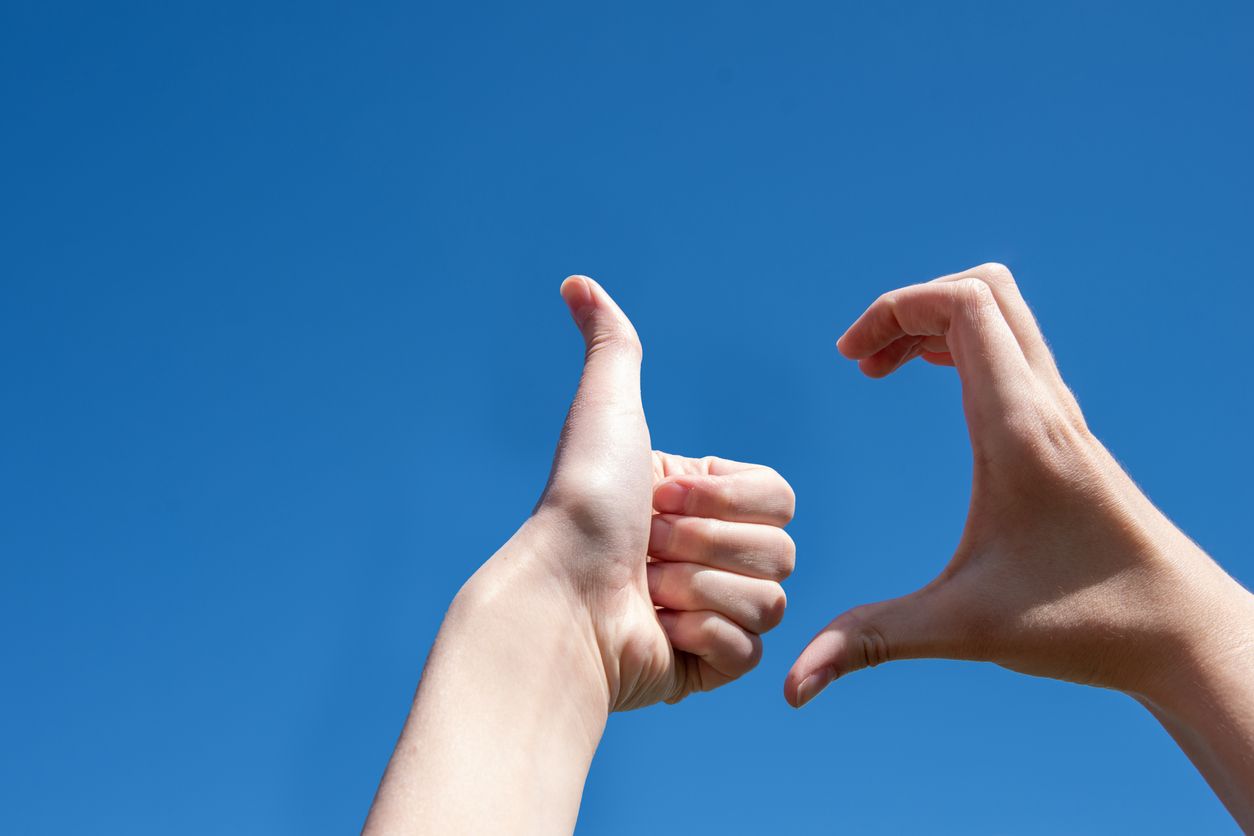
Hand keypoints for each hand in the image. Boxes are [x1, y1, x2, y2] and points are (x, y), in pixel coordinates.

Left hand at [493, 275, 795, 711]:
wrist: (559, 599)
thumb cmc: (582, 503)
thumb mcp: (605, 409)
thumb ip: (613, 344)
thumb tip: (576, 281)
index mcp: (704, 499)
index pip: (780, 495)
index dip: (724, 496)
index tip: (659, 496)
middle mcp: (713, 552)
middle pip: (783, 549)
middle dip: (704, 545)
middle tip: (645, 548)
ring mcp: (715, 610)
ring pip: (772, 600)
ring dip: (696, 591)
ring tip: (642, 591)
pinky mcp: (711, 665)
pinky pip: (751, 648)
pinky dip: (701, 638)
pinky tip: (656, 630)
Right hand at [783, 263, 1253, 824]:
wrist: (1183, 633)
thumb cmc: (1085, 623)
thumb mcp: (962, 629)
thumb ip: (870, 643)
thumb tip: (791, 690)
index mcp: (1019, 428)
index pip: (965, 305)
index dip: (896, 308)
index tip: (852, 361)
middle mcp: (1046, 405)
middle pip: (984, 291)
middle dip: (910, 307)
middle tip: (864, 362)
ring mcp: (1062, 415)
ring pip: (1003, 315)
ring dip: (936, 323)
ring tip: (883, 369)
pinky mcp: (1068, 434)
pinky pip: (1014, 352)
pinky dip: (964, 348)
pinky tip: (937, 397)